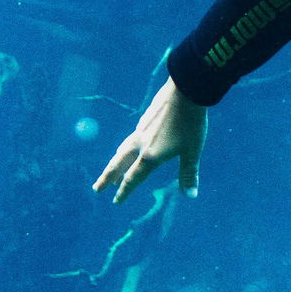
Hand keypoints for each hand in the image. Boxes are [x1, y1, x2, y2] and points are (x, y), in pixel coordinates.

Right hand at [93, 76, 208, 202]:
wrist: (185, 90)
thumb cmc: (191, 123)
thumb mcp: (192, 150)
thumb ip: (189, 173)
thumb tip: (191, 195)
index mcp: (150, 155)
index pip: (133, 178)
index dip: (124, 191)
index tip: (116, 201)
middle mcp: (140, 144)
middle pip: (118, 164)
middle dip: (107, 178)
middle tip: (97, 188)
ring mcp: (141, 130)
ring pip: (123, 150)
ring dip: (115, 163)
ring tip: (113, 171)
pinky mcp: (145, 118)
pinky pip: (131, 138)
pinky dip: (126, 148)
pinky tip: (131, 146)